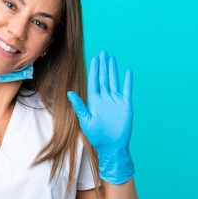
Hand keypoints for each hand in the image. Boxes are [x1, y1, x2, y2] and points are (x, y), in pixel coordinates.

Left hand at [67, 50, 134, 183]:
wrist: (112, 146)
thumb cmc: (97, 136)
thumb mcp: (85, 120)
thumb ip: (79, 105)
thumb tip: (69, 92)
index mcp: (94, 101)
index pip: (94, 81)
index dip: (94, 69)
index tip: (94, 58)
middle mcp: (105, 98)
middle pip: (104, 78)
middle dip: (103, 65)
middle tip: (103, 52)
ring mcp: (115, 100)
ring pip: (114, 81)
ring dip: (113, 69)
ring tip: (111, 58)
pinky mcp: (125, 104)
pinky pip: (126, 89)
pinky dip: (127, 80)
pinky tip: (127, 71)